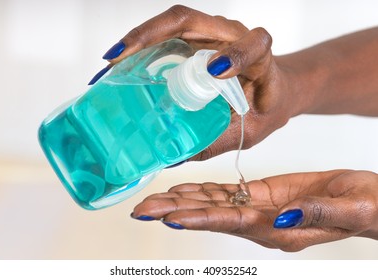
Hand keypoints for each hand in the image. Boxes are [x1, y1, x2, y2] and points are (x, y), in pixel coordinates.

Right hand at [93, 5, 299, 159]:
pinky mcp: (195, 40)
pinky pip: (165, 36)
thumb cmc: (264, 109)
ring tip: (110, 63)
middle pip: (189, 21)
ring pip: (171, 24)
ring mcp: (211, 34)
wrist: (272, 90)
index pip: (254, 45)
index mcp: (259, 59)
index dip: (236, 53)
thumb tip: (168, 157)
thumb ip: (213, 143)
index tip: (215, 72)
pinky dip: (139, 47)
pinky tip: (120, 64)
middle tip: (117, 59)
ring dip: (137, 39)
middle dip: (148, 36)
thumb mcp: (248, 131)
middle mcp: (231, 36)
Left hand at [131, 170, 377, 250]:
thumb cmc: (364, 205)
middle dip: (175, 211)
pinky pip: (225, 193)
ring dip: (181, 200)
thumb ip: (314, 214)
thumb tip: (281, 219)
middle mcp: (260, 223)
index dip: (199, 219)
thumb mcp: (349, 208)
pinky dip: (202, 190)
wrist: (366, 198)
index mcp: (279, 230)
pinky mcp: (260, 194)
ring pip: (212, 204)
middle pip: (210, 216)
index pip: (230, 223)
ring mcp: (258, 209)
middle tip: (141, 207)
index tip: (168, 217)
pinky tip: (183, 188)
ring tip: (152, 198)